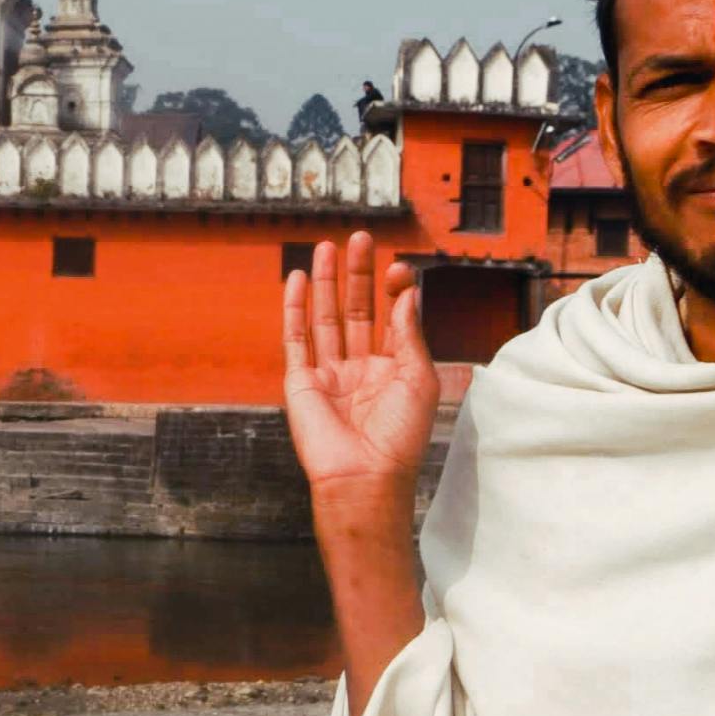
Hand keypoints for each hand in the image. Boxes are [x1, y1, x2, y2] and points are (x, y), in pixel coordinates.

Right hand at [281, 231, 435, 501]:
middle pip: (357, 309)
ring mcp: (329, 373)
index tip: (399, 269)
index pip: (392, 318)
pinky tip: (298, 279)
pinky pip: (296, 337)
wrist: (365, 476)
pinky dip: (295, 307)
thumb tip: (407, 293)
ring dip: (326, 282)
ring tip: (327, 247)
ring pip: (326, 317)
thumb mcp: (419, 379)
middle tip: (360, 239)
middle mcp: (360, 368)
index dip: (395, 291)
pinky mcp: (301, 381)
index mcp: (393, 369)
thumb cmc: (399, 438)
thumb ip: (409, 334)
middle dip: (358, 275)